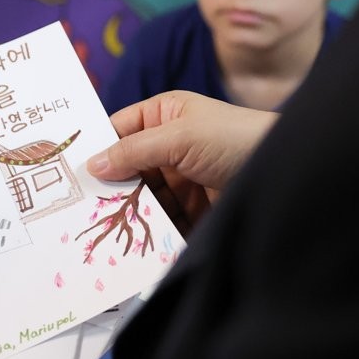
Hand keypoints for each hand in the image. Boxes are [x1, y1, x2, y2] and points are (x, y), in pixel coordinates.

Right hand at [87, 91, 277, 233]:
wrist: (289, 169)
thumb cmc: (235, 138)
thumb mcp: (179, 137)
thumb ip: (133, 151)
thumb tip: (91, 164)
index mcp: (164, 115)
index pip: (119, 130)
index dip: (97, 149)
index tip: (69, 173)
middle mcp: (170, 144)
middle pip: (127, 168)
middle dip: (109, 187)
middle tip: (81, 208)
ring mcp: (182, 178)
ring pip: (143, 196)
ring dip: (129, 212)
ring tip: (103, 231)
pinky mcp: (194, 208)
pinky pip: (163, 218)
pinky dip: (150, 230)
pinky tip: (132, 244)